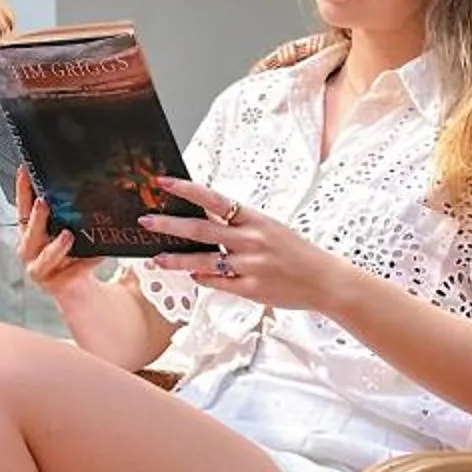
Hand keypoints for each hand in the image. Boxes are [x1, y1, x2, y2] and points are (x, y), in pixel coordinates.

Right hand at [13, 167, 79, 293]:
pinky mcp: (56, 284)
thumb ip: (65, 215)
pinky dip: (87, 262)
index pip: (22, 208)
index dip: (21, 190)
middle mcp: (29, 251)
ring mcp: (39, 269)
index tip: (24, 171)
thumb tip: (85, 184)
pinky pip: (73, 271)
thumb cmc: (68, 254)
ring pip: (45, 258)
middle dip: (36, 218)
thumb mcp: (64, 231)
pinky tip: (99, 253)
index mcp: (28, 233)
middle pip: (28, 234)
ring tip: (67, 235)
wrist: (76, 287)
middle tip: (43, 202)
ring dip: (56, 247)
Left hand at [138, 178, 337, 311]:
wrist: (326, 280)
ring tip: (157, 258)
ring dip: (177, 260)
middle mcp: (251, 240)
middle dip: (169, 225)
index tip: (162, 182)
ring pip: (204, 261)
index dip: (186, 189)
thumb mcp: (269, 227)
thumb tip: (202, 214)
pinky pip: (218, 283)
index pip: (214, 198)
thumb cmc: (295, 251)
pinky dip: (202, 279)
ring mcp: (251, 266)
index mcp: (255, 219)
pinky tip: (192, 276)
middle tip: (146, 221)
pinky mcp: (252, 289)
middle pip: (201, 229)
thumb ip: (238, 223)